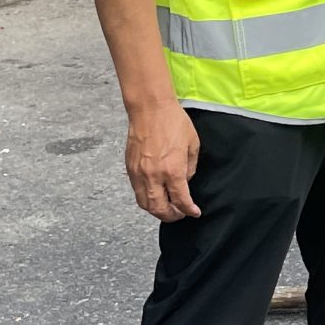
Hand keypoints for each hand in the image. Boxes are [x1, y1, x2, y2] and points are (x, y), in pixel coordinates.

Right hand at [125, 99, 200, 221]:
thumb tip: (186, 180)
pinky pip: (136, 191)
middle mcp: (154, 176)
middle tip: (179, 214)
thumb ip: (190, 167)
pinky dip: (146, 198)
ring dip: (156, 210)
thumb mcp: (193, 144)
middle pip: (159, 209)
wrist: (150, 109)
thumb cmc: (174, 122)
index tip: (194, 212)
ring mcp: (139, 173)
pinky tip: (154, 194)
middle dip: (171, 216)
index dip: (188, 210)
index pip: (181, 200)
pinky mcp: (130, 168)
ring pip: (145, 203)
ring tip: (166, 208)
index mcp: (173, 170)